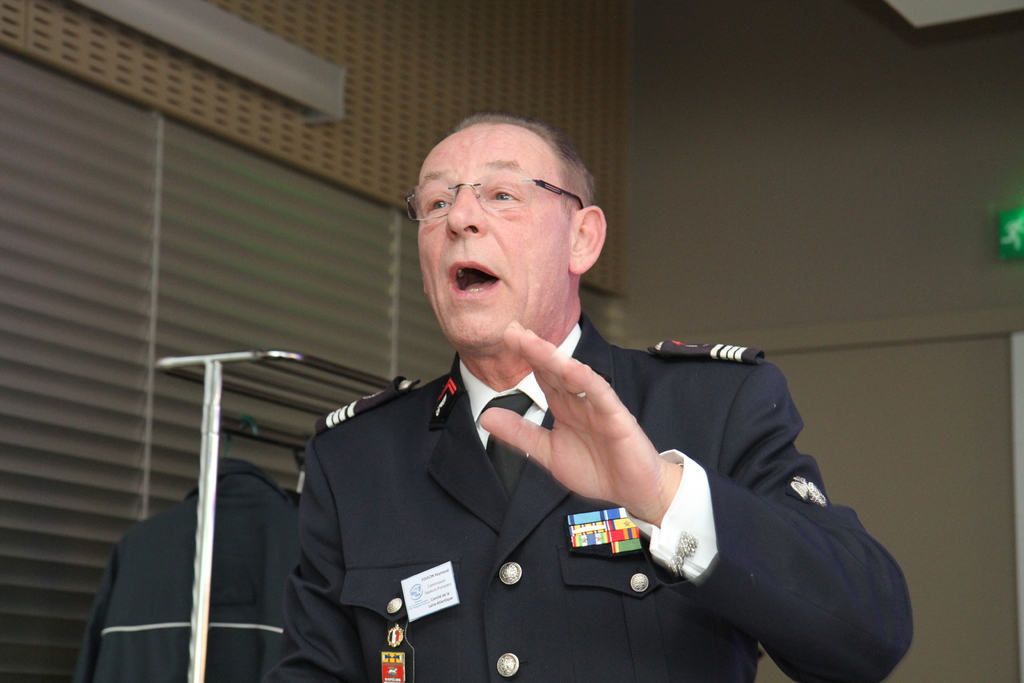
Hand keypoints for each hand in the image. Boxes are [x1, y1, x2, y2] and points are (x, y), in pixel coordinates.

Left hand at [480, 322, 681, 525]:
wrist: (633, 492)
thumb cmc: (597, 470)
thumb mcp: (548, 452)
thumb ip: (520, 433)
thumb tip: (486, 417)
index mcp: (564, 406)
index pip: (542, 375)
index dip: (525, 356)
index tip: (506, 336)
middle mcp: (580, 400)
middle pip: (554, 369)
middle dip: (533, 348)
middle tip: (512, 330)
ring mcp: (599, 406)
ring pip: (574, 375)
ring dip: (553, 357)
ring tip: (531, 342)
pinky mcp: (617, 417)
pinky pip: (600, 394)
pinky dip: (586, 380)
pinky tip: (570, 367)